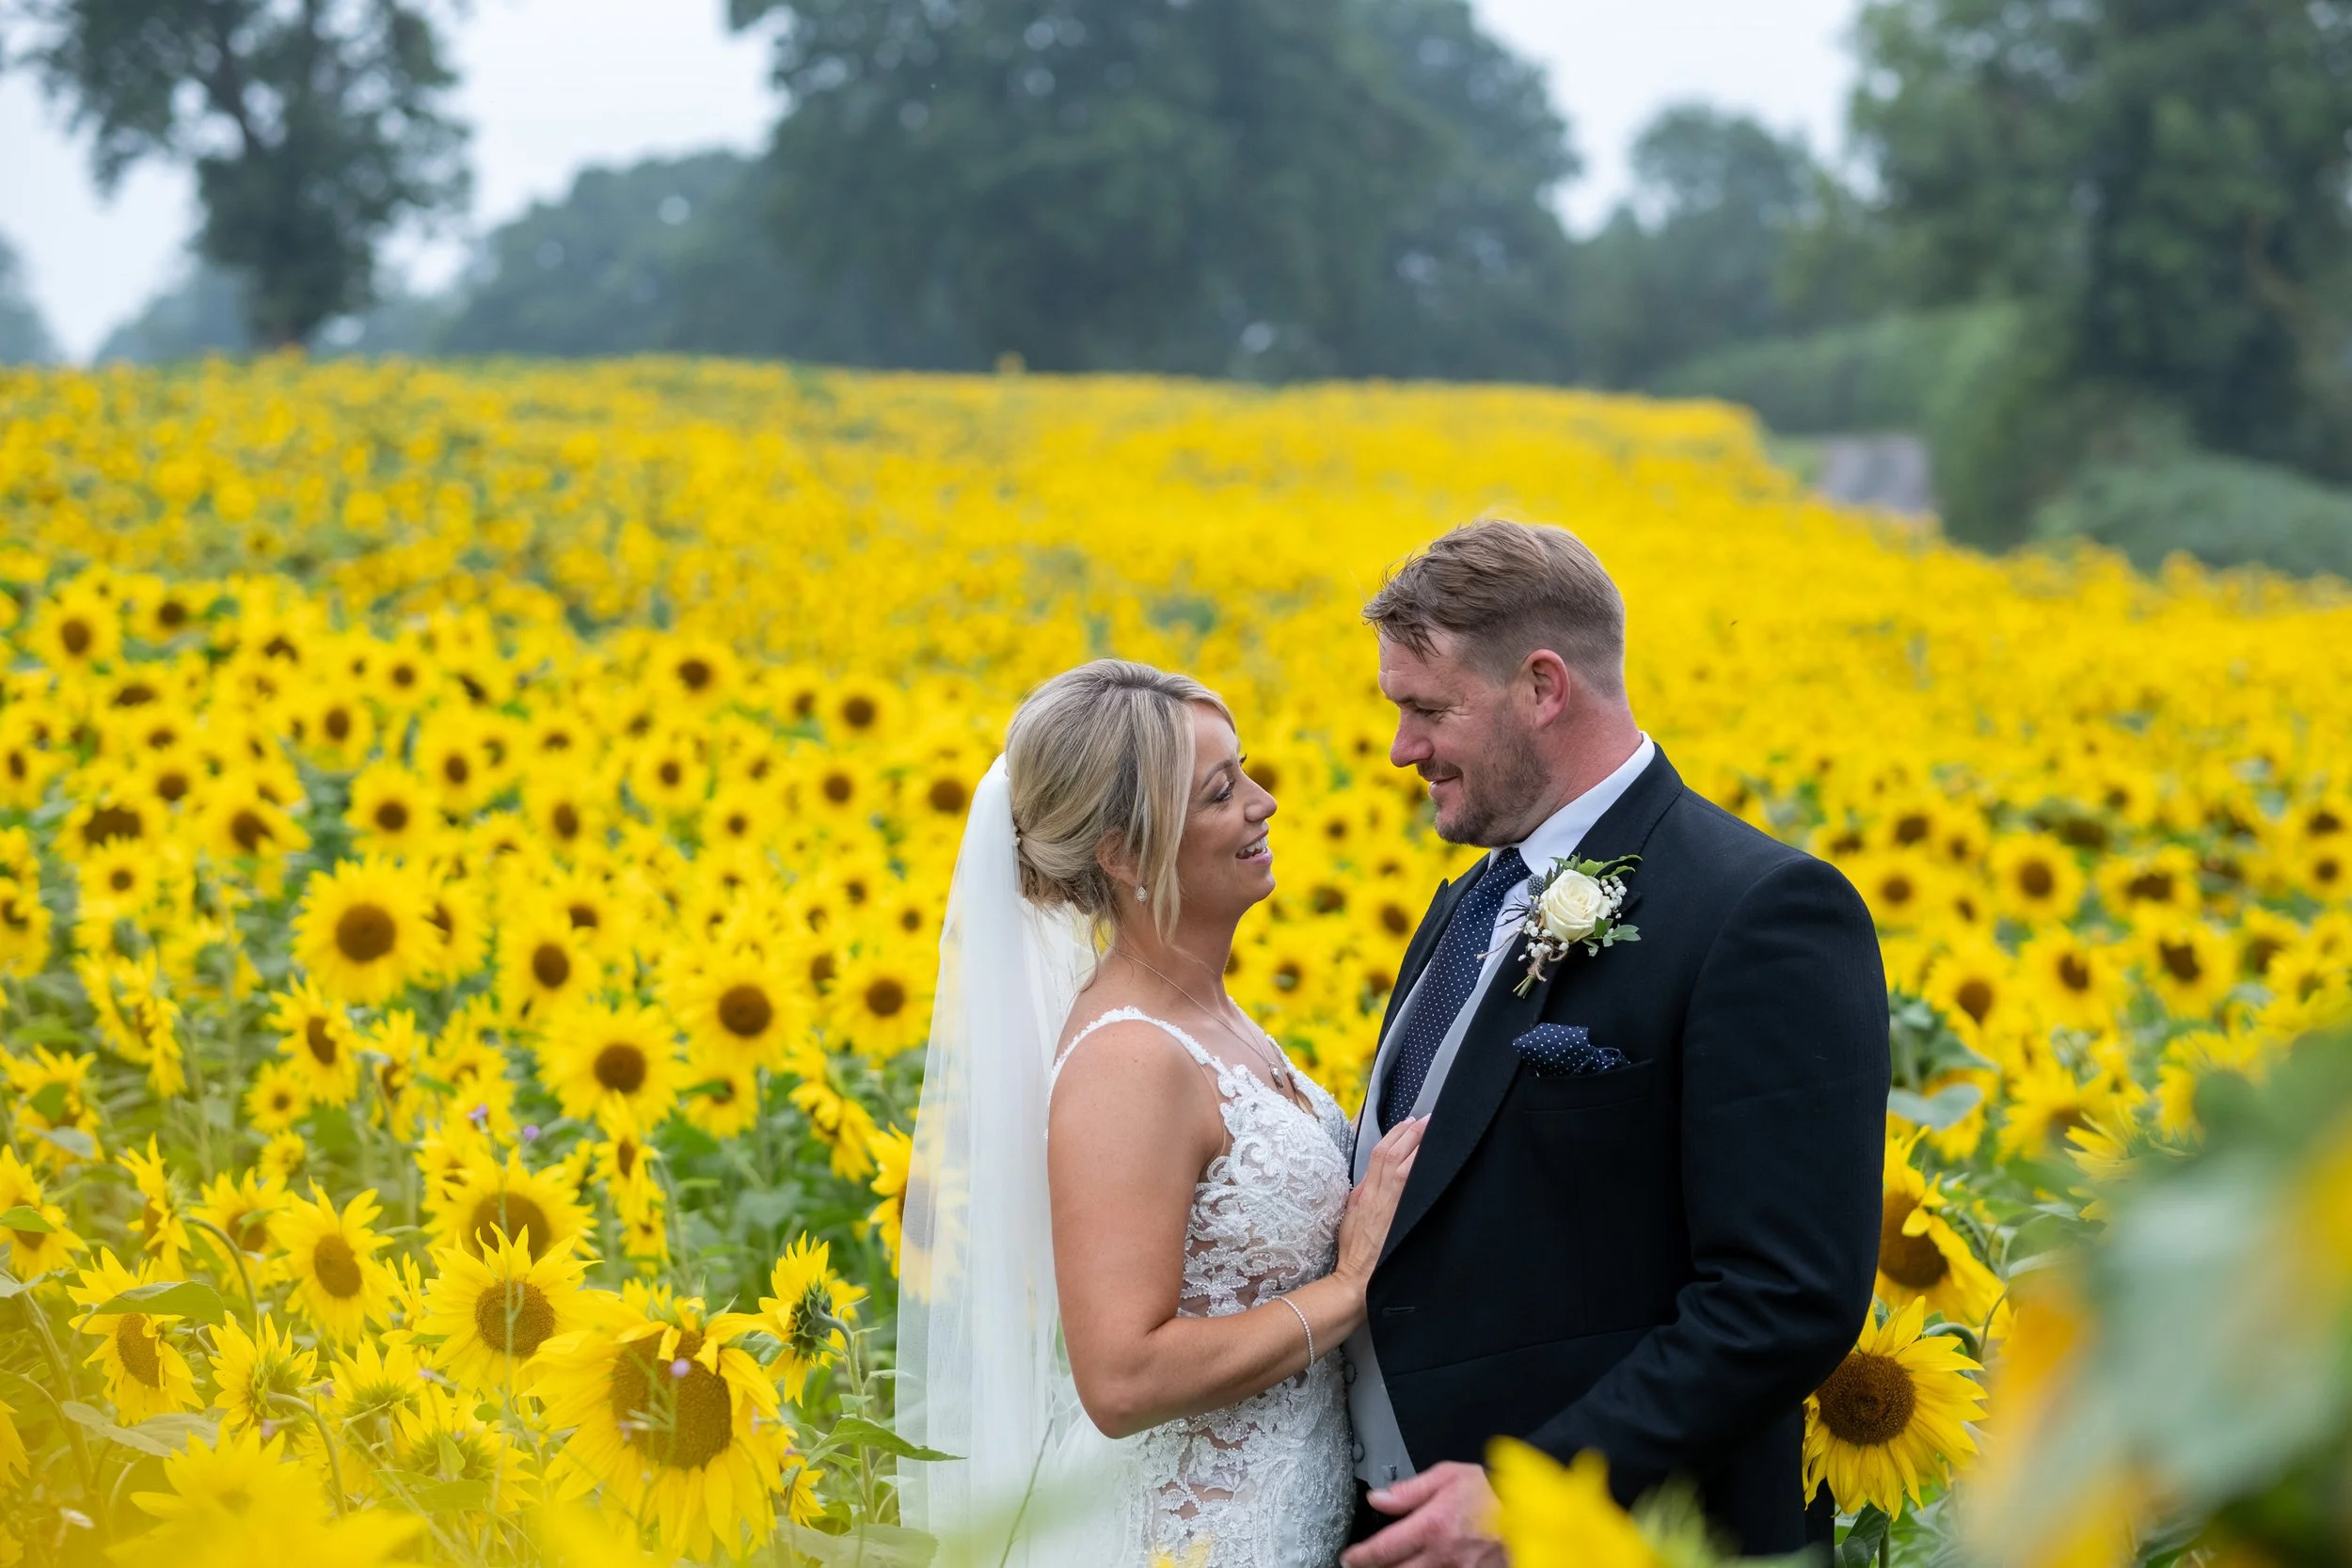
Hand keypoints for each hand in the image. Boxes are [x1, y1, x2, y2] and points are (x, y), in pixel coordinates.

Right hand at [1335, 1115, 1425, 1285]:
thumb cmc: (1354, 1252)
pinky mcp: (1401, 1219)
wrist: (1357, 1281)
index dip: (1394, 1135)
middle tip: (1429, 1119)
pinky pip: (1412, 1188)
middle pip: (1393, 1155)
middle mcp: (1377, 1196)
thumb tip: (1370, 1178)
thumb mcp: (1352, 1217)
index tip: (1409, 1122)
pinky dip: (1421, 1170)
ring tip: (1435, 1130)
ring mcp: (1390, 1207)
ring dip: (1419, 1146)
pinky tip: (1435, 1161)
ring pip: (1404, 1167)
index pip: (1378, 1155)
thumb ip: (1362, 1195)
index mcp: (1364, 1194)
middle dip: (1411, 1133)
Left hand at [1340, 1461, 1503, 1567]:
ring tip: (1392, 1567)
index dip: (1361, 1557)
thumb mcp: (1447, 1476)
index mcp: (1432, 1527)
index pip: (1384, 1550)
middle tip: (1366, 1565)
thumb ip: (1409, 1490)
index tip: (1350, 1558)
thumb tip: (1378, 1498)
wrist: (1532, 1512)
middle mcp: (1443, 1556)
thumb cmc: (1492, 1491)